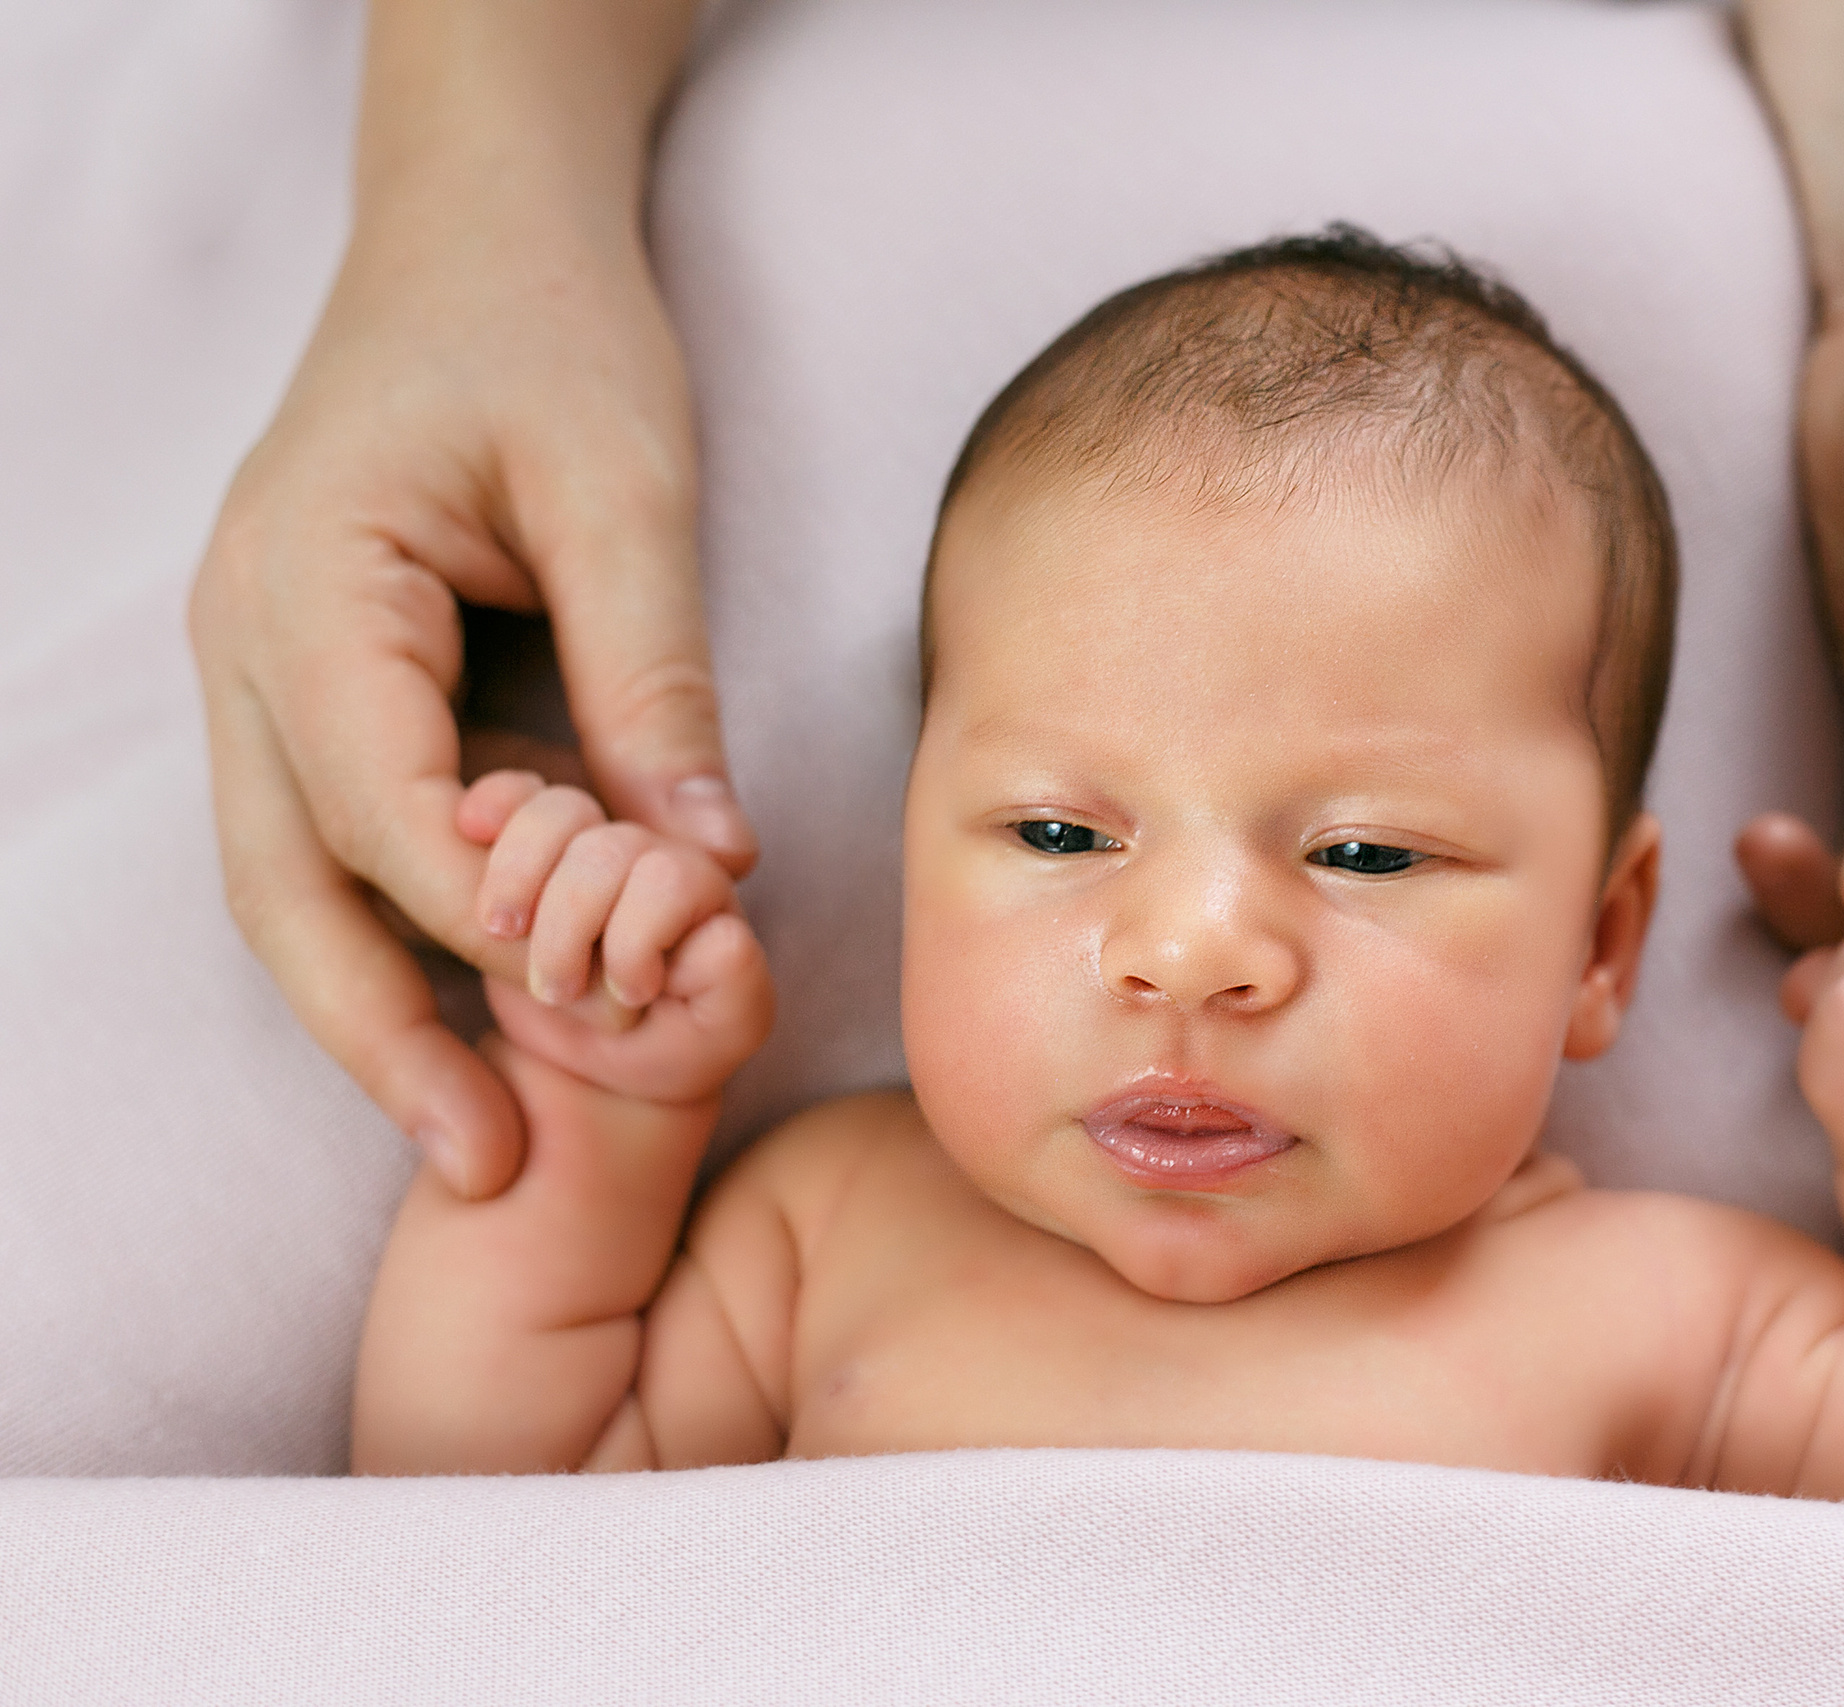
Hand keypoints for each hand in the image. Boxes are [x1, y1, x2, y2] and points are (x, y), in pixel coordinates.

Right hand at [186, 0, 738, 1198]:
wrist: (483, 236)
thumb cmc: (552, 334)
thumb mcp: (625, 491)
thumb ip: (655, 676)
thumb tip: (708, 862)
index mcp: (306, 586)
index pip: (379, 805)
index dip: (489, 924)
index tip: (603, 1011)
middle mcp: (251, 648)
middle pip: (288, 890)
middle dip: (381, 1039)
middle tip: (489, 1171)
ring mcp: (267, 673)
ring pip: (296, 888)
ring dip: (382, 1015)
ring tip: (484, 1143)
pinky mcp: (323, 690)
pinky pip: (343, 844)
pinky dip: (408, 937)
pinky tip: (491, 1020)